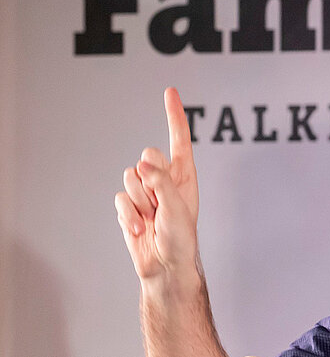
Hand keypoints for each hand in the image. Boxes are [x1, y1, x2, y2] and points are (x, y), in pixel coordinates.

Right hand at [115, 87, 200, 287]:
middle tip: (161, 203)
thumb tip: (144, 163)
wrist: (164, 266)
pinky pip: (118, 198)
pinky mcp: (128, 205)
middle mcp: (164, 178)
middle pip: (146, 156)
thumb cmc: (180, 238)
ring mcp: (145, 191)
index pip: (178, 138)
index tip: (170, 91)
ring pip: (129, 177)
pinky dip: (128, 215)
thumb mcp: (177, 206)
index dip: (174, 114)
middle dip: (151, 178)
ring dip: (140, 201)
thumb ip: (162, 181)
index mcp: (184, 174)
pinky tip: (139, 229)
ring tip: (153, 219)